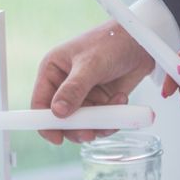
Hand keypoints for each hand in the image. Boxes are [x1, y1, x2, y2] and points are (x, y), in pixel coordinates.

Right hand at [31, 20, 154, 144]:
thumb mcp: (90, 64)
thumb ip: (74, 89)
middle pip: (61, 119)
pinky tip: (121, 100)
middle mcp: (65, 84)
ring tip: (114, 110)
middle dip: (77, 128)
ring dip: (98, 123)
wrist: (139, 41)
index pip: (40, 103)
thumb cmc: (110, 42)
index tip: (57, 138)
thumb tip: (58, 112)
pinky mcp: (101, 101)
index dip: (45, 123)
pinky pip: (100, 121)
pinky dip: (111, 117)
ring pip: (83, 124)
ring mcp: (84, 94)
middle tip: (90, 132)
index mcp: (53, 70)